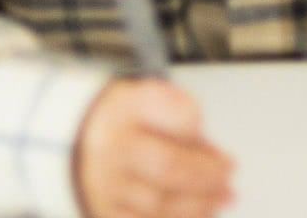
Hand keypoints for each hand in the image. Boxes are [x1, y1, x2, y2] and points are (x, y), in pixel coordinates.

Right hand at [75, 78, 234, 217]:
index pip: (175, 115)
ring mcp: (106, 184)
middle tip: (229, 175)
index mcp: (126, 106)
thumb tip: (218, 161)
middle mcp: (112, 145)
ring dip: (201, 204)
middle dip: (208, 176)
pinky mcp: (105, 213)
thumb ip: (184, 124)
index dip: (197, 130)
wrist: (77, 139)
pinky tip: (199, 213)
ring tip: (223, 197)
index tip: (210, 141)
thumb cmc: (127, 120)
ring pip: (161, 204)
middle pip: (169, 167)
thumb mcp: (150, 99)